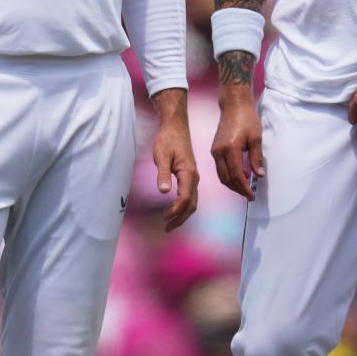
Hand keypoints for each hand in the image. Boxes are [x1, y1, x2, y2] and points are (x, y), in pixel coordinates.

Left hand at [151, 90, 198, 230]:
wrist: (175, 127)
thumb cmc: (167, 140)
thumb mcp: (161, 156)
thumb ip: (162, 174)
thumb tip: (164, 191)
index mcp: (189, 173)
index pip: (185, 198)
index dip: (175, 211)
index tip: (164, 218)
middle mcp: (194, 177)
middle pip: (191, 205)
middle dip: (180, 219)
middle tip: (167, 229)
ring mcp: (193, 177)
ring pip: (192, 202)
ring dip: (182, 215)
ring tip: (169, 224)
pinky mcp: (189, 176)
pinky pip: (190, 196)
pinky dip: (183, 206)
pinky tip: (174, 210)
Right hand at [210, 89, 264, 198]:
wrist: (234, 106)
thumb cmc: (247, 119)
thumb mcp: (256, 138)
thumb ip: (256, 158)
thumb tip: (259, 175)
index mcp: (230, 149)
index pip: (236, 175)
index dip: (244, 188)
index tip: (252, 195)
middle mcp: (219, 152)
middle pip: (226, 178)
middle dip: (238, 189)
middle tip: (249, 195)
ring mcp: (215, 151)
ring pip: (222, 175)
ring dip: (232, 184)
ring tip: (245, 188)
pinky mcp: (215, 150)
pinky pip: (220, 168)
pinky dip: (229, 176)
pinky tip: (239, 176)